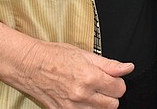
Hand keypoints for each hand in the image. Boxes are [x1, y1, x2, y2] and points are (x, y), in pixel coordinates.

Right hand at [0, 22, 132, 107]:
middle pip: (113, 104)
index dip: (117, 82)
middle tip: (101, 83)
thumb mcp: (84, 54)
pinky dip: (87, 108)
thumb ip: (109, 64)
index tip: (112, 78)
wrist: (30, 65)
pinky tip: (81, 98)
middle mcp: (82, 95)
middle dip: (110, 94)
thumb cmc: (54, 56)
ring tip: (90, 90)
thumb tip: (127, 68)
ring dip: (99, 103)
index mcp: (89, 77)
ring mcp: (72, 107)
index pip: (119, 89)